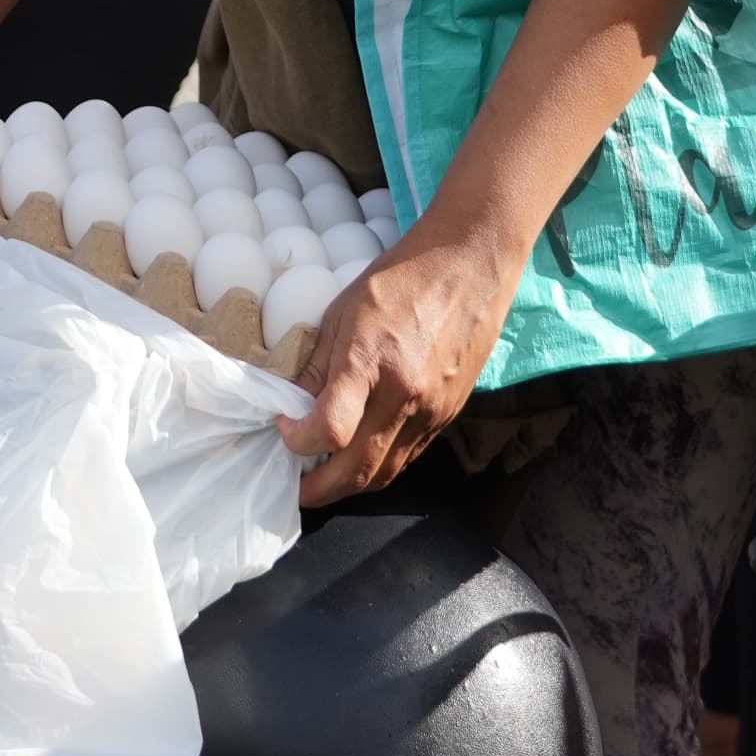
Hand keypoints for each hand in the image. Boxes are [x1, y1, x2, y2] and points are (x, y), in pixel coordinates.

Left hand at [277, 229, 523, 504]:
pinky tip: (363, 455)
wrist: (471, 265)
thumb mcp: (343, 311)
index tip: (284, 427)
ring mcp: (431, 409)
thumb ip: (318, 365)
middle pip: (356, 471)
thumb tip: (294, 406)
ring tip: (326, 479)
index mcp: (371, 362)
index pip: (328, 430)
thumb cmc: (403, 278)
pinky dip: (382, 466)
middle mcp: (405, 395)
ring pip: (386, 473)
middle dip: (319, 490)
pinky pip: (410, 456)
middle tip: (297, 490)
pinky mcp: (449, 414)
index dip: (296, 440)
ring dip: (351, 486)